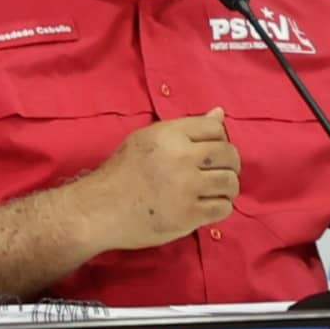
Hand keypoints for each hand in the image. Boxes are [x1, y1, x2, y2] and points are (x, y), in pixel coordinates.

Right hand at [86, 107, 239, 250]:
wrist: (99, 209)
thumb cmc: (121, 172)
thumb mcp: (147, 138)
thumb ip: (185, 127)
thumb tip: (219, 113)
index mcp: (170, 134)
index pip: (216, 128)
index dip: (219, 139)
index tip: (211, 151)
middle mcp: (182, 157)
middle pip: (228, 154)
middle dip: (230, 163)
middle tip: (220, 172)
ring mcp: (187, 187)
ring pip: (230, 182)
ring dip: (227, 187)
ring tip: (215, 190)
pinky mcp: (189, 215)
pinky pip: (223, 208)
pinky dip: (220, 206)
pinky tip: (208, 205)